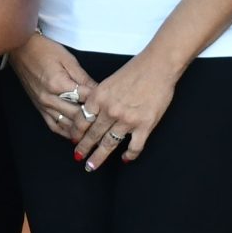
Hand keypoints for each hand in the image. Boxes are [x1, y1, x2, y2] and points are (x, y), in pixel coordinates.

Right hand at [10, 32, 99, 142]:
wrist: (21, 49)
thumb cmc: (44, 50)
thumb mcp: (68, 59)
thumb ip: (84, 78)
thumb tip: (99, 91)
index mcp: (58, 84)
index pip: (85, 99)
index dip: (100, 103)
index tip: (112, 107)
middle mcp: (50, 98)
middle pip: (77, 116)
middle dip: (93, 121)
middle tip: (109, 124)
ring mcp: (43, 105)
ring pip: (66, 124)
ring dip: (81, 131)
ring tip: (96, 134)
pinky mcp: (39, 108)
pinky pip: (54, 125)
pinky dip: (66, 132)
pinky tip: (76, 135)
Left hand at [73, 52, 179, 167]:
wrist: (159, 66)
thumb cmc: (135, 70)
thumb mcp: (109, 81)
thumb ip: (99, 98)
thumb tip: (91, 113)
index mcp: (99, 97)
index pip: (82, 120)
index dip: (76, 132)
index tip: (73, 140)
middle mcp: (110, 110)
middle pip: (93, 135)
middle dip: (84, 149)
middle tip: (78, 158)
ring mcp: (127, 120)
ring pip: (109, 144)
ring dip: (99, 157)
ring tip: (92, 166)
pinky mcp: (144, 125)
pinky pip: (134, 146)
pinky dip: (129, 155)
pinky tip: (125, 159)